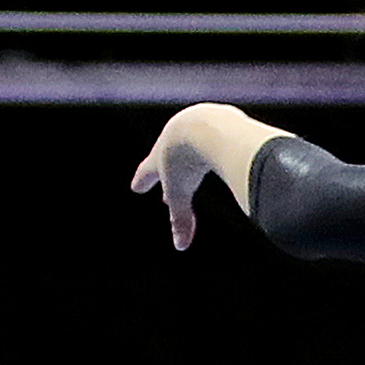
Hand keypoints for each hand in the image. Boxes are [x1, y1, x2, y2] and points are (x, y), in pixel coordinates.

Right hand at [133, 100, 246, 249]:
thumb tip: (180, 246)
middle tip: (170, 180)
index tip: (137, 187)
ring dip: (194, 152)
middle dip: (170, 169)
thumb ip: (182, 219)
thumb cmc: (188, 159)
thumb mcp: (181, 193)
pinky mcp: (221, 118)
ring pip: (193, 141)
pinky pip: (218, 132)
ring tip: (201, 158)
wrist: (207, 126)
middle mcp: (176, 136)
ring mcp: (197, 123)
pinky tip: (228, 144)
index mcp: (161, 155)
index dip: (143, 180)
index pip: (147, 171)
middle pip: (170, 155)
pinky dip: (219, 141)